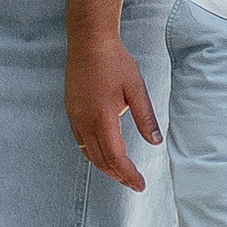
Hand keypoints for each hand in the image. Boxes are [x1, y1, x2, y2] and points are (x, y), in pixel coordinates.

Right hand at [68, 33, 159, 190]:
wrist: (89, 42)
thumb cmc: (115, 62)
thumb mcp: (136, 89)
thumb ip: (145, 118)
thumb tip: (155, 142)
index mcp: (102, 118)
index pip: (115, 157)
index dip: (128, 174)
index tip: (140, 185)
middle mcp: (85, 122)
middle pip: (100, 160)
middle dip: (118, 176)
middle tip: (134, 184)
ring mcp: (75, 117)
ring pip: (88, 153)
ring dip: (105, 167)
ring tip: (121, 174)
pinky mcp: (71, 111)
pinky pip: (80, 142)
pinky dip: (93, 154)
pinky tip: (103, 155)